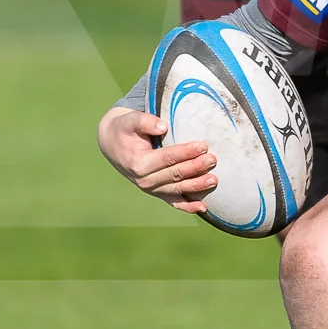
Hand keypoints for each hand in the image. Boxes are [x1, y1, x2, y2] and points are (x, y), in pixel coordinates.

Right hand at [96, 105, 216, 213]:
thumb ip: (144, 121)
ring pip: (178, 189)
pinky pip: (174, 202)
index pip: (167, 158)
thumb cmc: (124, 130)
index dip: (185, 152)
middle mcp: (144, 180)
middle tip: (212, 159)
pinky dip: (188, 206)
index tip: (202, 146)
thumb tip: (163, 126)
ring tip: (213, 179)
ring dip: (196, 186)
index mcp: (138, 163)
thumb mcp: (129, 121)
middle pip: (175, 174)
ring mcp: (152, 189)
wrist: (113, 144)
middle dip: (195, 167)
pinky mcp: (158, 192)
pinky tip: (203, 207)